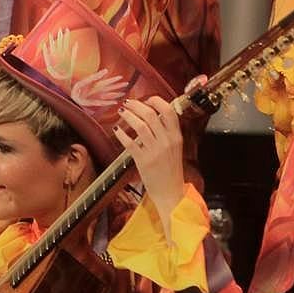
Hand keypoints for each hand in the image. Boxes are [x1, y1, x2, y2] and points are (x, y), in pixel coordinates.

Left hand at [114, 96, 185, 238]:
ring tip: (122, 112)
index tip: (148, 99)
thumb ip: (167, 132)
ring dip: (129, 116)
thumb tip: (155, 116)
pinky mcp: (143, 161)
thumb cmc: (171, 170)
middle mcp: (166, 141)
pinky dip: (122, 134)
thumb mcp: (175, 148)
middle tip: (129, 102)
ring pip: (140, 126)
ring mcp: (155, 151)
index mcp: (176, 136)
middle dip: (137, 105)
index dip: (157, 101)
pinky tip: (117, 130)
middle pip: (151, 115)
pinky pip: (130, 143)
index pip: (169, 111)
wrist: (170, 193)